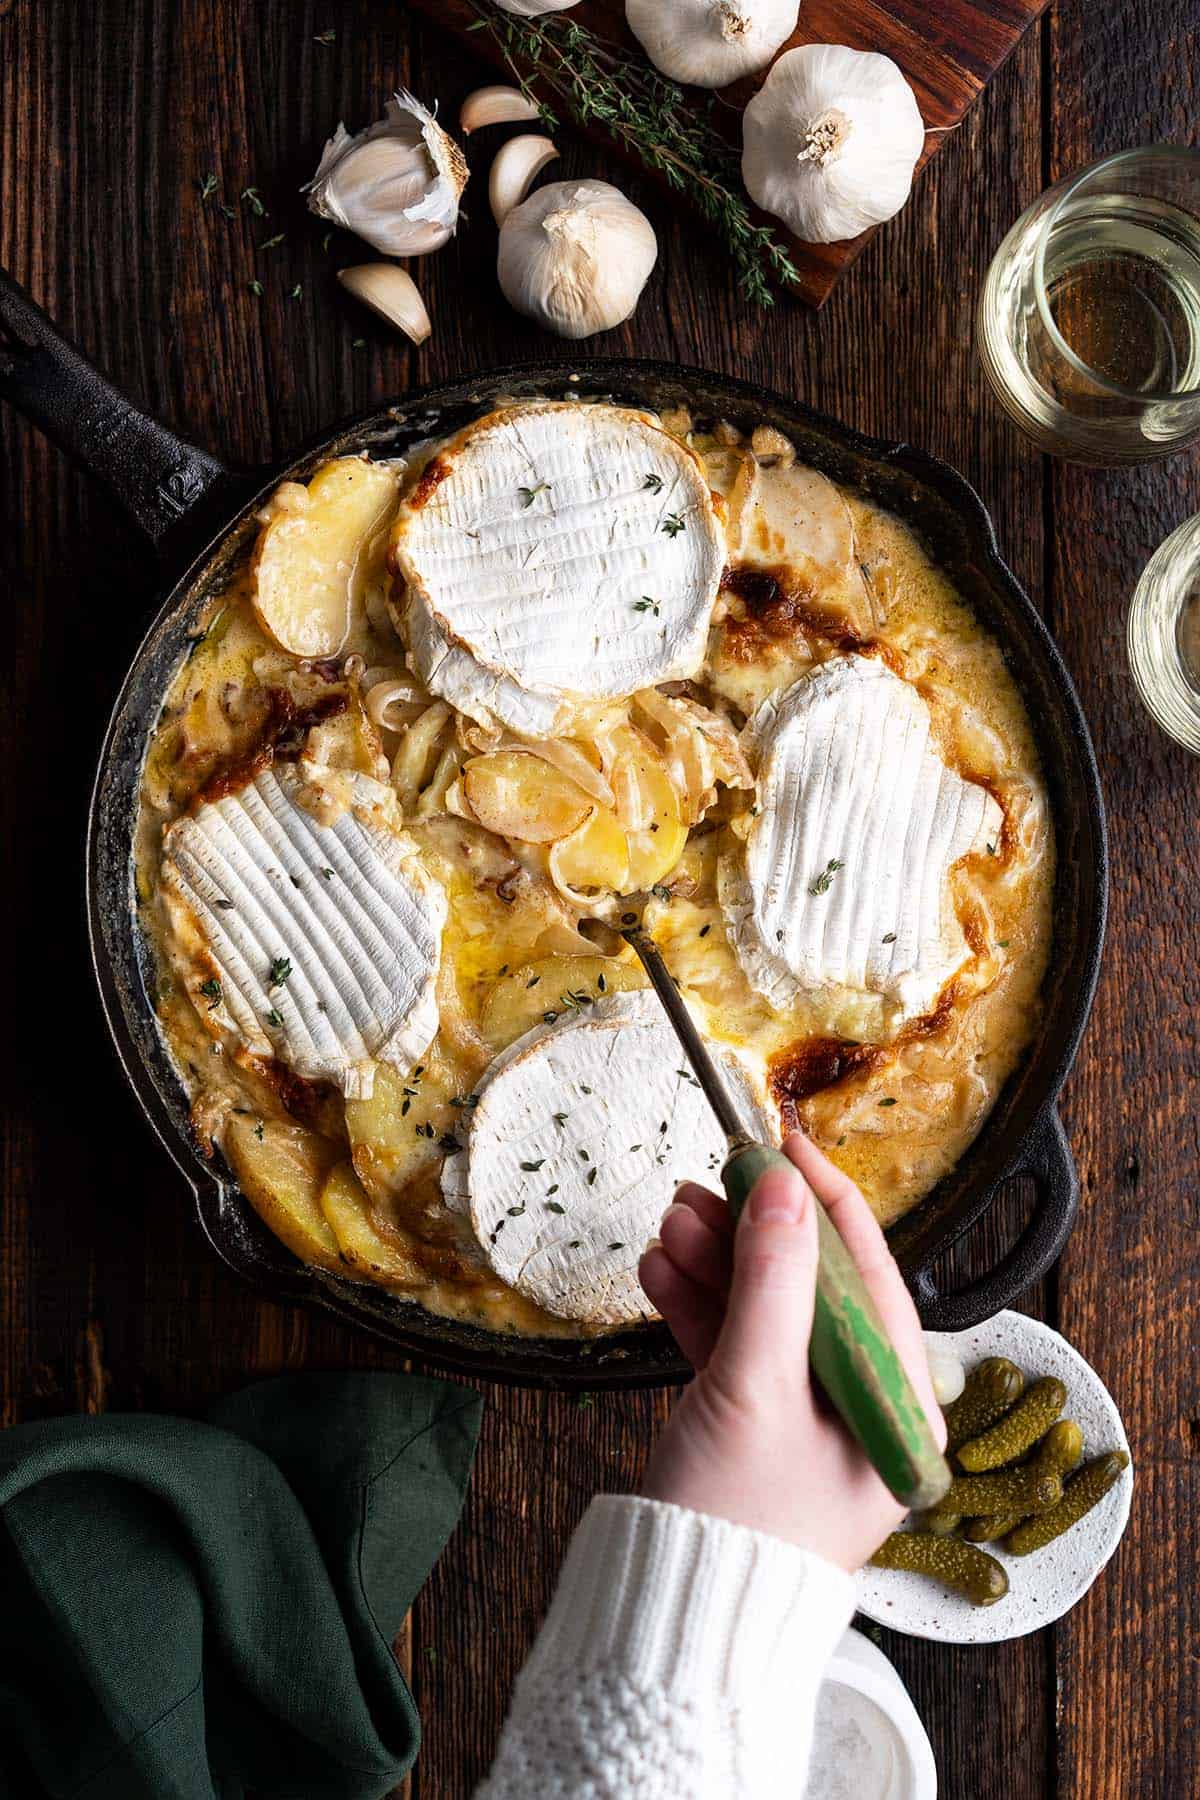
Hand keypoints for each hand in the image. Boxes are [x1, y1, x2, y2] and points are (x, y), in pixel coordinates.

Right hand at [637, 1132, 945, 1572]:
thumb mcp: (755, 1387)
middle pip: (811, 1287)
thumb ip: (772, 1281)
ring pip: (765, 1312)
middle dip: (754, 1230)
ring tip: (670, 1220)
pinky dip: (698, 1307)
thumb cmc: (735, 1526)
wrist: (668, 1627)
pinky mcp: (753, 1430)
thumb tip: (783, 1188)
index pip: (868, 1276)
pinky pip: (732, 1348)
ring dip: (717, 1261)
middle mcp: (859, 1409)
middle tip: (707, 1181)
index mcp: (895, 1407)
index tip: (784, 1144)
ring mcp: (803, 1419)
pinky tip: (662, 1269)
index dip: (823, 1201)